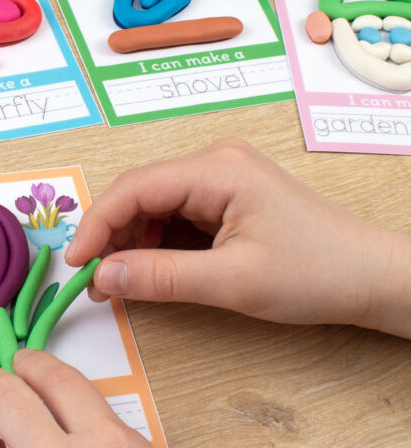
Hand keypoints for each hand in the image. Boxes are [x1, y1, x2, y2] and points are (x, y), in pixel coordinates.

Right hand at [65, 138, 410, 337]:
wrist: (372, 277)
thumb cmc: (316, 273)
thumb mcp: (232, 281)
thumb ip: (161, 277)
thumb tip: (102, 276)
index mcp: (217, 170)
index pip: (134, 188)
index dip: (96, 225)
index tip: (75, 264)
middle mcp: (214, 164)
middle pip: (140, 195)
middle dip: (111, 237)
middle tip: (95, 282)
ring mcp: (220, 180)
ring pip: (153, 208)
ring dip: (130, 244)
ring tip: (116, 283)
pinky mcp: (225, 200)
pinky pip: (174, 218)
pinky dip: (153, 246)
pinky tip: (146, 271)